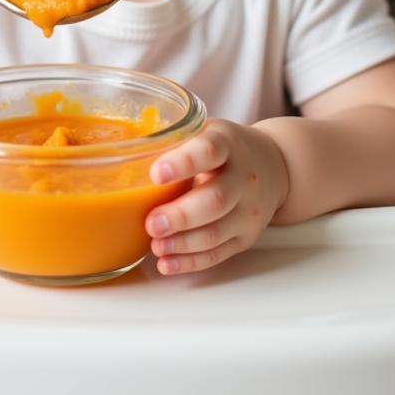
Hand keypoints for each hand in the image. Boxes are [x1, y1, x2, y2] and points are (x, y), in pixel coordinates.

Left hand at [145, 119, 289, 275]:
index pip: (209, 150)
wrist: (272, 166)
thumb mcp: (205, 131)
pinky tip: (167, 262)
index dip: (183, 162)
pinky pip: (218, 254)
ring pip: (216, 232)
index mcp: (227, 144)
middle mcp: (243, 177)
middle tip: (150, 222)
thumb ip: (174, 141)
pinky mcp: (244, 237)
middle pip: (216, 199)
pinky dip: (190, 262)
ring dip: (182, 243)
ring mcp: (247, 210)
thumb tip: (122, 155)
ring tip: (155, 244)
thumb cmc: (225, 148)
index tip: (156, 173)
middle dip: (180, 215)